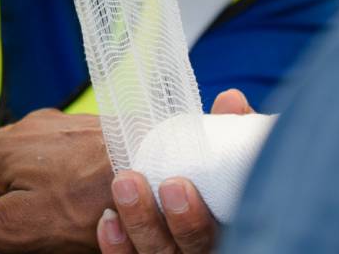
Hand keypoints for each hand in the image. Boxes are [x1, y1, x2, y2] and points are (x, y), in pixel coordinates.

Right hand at [0, 109, 112, 252]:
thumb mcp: (15, 227)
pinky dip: (25, 154)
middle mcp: (27, 132)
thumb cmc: (93, 202)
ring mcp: (61, 128)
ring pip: (11, 142)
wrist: (165, 166)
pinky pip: (44, 141)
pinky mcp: (90, 130)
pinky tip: (41, 164)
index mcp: (0, 154)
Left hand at [97, 89, 254, 253]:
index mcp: (227, 226)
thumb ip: (232, 127)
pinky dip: (116, 245)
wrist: (177, 181)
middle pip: (190, 249)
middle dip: (175, 221)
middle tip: (164, 185)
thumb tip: (231, 100)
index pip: (221, 232)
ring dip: (140, 222)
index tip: (177, 184)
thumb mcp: (227, 146)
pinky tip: (107, 220)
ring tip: (124, 183)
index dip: (198, 217)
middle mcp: (200, 248)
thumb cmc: (214, 164)